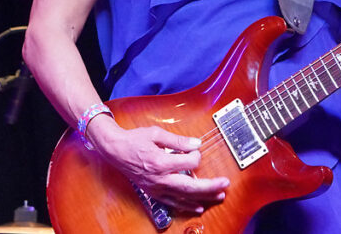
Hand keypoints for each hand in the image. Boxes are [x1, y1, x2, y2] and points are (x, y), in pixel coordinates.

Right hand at [86, 115, 228, 212]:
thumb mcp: (156, 134)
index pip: (188, 163)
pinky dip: (187, 205)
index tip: (196, 150)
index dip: (197, 156)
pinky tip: (199, 206)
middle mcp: (159, 178)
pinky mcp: (153, 192)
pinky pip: (172, 202)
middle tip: (225, 184)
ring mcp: (156, 188)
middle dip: (210, 186)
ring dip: (203, 197)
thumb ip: (178, 140)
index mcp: (160, 162)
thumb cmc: (135, 140)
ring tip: (219, 196)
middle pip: (189, 186)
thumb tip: (197, 144)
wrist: (115, 150)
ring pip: (183, 197)